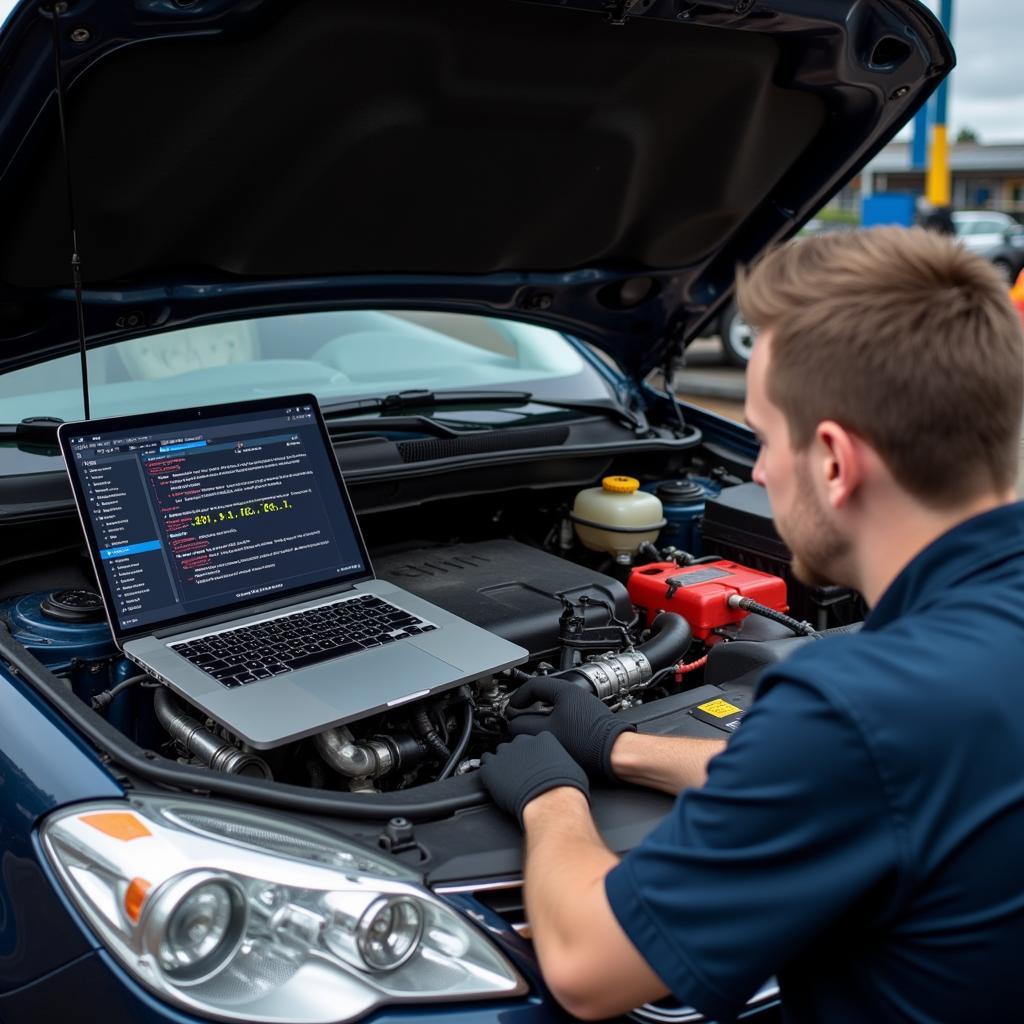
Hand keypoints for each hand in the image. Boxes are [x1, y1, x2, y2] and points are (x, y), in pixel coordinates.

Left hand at [479, 733, 588, 826]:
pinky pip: (483, 766)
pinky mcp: (491, 770)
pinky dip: (487, 773)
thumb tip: (560, 768)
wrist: (550, 800)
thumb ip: (560, 762)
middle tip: (520, 771)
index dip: (532, 753)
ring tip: (504, 776)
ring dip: (500, 763)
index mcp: (542, 738)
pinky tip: (491, 781)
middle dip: (516, 757)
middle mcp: (522, 742)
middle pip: (514, 745)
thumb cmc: (565, 788)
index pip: (533, 740)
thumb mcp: (571, 768)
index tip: (533, 761)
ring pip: (497, 753)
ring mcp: (505, 755)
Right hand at [507, 676, 635, 781]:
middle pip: (544, 694)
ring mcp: (584, 705)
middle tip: (520, 716)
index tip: (512, 707)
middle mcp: (576, 693)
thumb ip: (524, 726)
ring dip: (541, 714)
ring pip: (554, 705)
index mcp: (565, 690)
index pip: (533, 685)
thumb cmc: (587, 741)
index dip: (518, 697)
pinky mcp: (589, 717)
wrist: (614, 752)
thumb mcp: (547, 732)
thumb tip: (514, 724)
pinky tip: (552, 734)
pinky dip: (553, 720)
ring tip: (534, 727)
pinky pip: (565, 713)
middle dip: (529, 706)